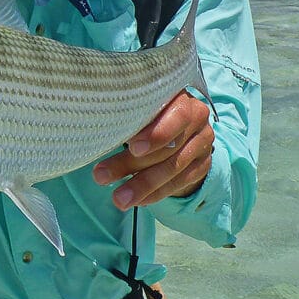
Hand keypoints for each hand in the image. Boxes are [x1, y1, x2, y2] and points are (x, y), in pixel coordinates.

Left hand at [92, 91, 212, 209]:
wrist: (179, 125)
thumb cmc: (146, 110)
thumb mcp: (138, 106)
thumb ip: (127, 114)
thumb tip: (97, 129)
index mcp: (180, 96)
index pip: (177, 115)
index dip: (156, 133)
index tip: (132, 147)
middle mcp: (197, 118)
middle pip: (167, 146)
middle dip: (132, 164)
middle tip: (101, 176)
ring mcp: (202, 143)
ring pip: (172, 168)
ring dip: (142, 185)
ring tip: (117, 198)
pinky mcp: (202, 165)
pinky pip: (179, 183)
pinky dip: (156, 194)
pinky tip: (138, 201)